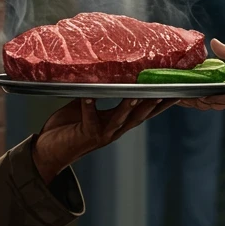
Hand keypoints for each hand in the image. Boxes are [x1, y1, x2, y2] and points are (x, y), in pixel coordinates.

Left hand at [31, 97, 175, 182]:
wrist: (47, 152)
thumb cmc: (65, 129)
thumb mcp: (84, 108)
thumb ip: (95, 94)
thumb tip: (102, 73)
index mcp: (116, 123)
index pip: (144, 112)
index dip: (161, 103)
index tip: (177, 91)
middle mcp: (113, 130)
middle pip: (139, 116)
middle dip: (153, 104)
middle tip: (167, 91)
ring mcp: (101, 134)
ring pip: (120, 119)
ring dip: (129, 107)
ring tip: (137, 94)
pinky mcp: (85, 134)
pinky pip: (89, 117)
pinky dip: (89, 105)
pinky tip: (90, 94)